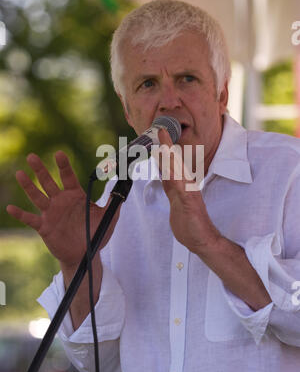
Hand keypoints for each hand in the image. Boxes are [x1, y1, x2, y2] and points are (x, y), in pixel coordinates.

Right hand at [6, 151, 119, 269]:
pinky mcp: (44, 227)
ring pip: (37, 197)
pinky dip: (20, 214)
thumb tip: (122, 191)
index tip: (59, 154)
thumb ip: (114, 205)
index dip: (63, 165)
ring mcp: (51, 213)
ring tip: (20, 173)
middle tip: (32, 156)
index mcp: (75, 195)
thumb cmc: (95, 233)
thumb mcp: (108, 219)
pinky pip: (30, 219)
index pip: (68, 177)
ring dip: (28, 186)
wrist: (85, 254)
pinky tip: (10, 207)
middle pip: (49, 182)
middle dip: (41, 170)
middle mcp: (61, 201)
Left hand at [155, 128, 220, 253]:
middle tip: (160, 130)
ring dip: (171, 157)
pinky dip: (178, 178)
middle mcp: (186, 187)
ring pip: (178, 173)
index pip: (170, 166)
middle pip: (174, 165)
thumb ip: (172, 190)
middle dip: (166, 147)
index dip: (163, 152)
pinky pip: (183, 188)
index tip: (159, 136)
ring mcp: (189, 195)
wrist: (203, 241)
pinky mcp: (191, 204)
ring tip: (165, 143)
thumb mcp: (178, 204)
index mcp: (181, 187)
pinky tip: (173, 169)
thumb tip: (167, 178)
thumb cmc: (190, 224)